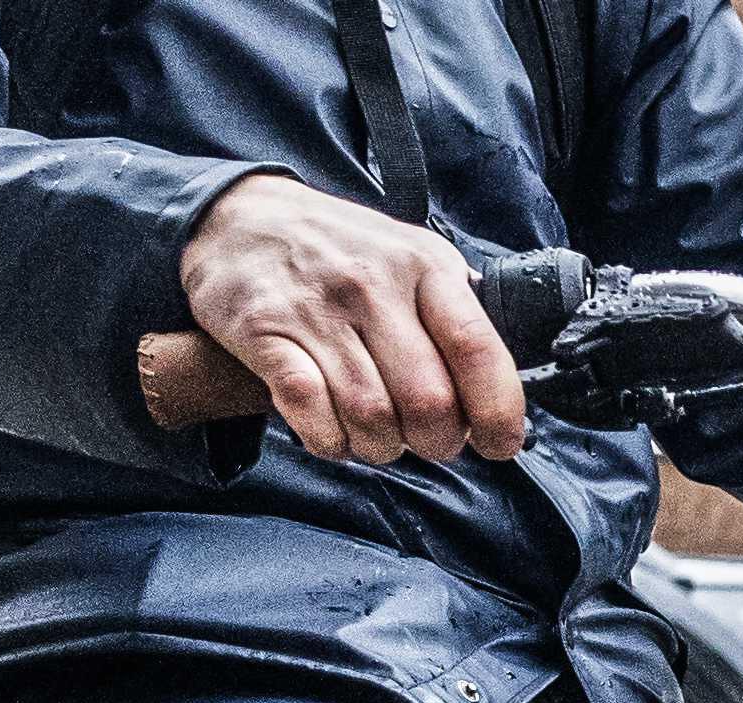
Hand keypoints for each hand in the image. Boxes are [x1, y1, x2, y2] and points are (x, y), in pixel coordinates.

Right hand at [181, 176, 528, 467]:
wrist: (238, 215)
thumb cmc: (341, 251)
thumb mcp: (412, 256)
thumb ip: (458, 312)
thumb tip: (504, 388)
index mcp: (423, 266)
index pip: (477, 349)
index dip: (498, 412)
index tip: (500, 444)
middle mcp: (372, 285)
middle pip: (428, 401)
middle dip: (437, 442)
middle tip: (428, 442)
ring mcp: (315, 309)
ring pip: (372, 416)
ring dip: (382, 447)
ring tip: (380, 437)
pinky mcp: (264, 333)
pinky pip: (311, 413)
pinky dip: (330, 440)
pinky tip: (334, 432)